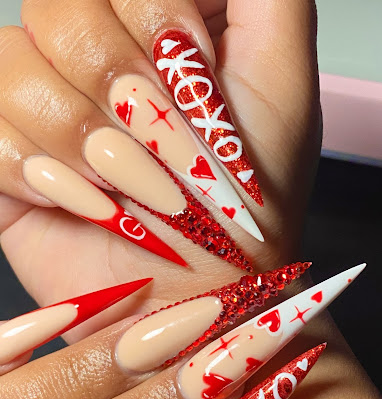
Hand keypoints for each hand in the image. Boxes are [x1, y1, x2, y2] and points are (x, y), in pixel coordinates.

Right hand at [0, 0, 320, 347]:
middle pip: (57, 9)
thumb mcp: (283, 86)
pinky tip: (84, 205)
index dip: (152, 19)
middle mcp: (99, 62)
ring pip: (13, 66)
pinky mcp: (12, 158)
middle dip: (114, 87)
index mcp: (157, 32)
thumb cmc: (245, 209)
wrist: (200, 293)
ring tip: (124, 186)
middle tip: (160, 149)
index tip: (194, 81)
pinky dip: (36, 173)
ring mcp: (50, 108)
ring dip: (78, 138)